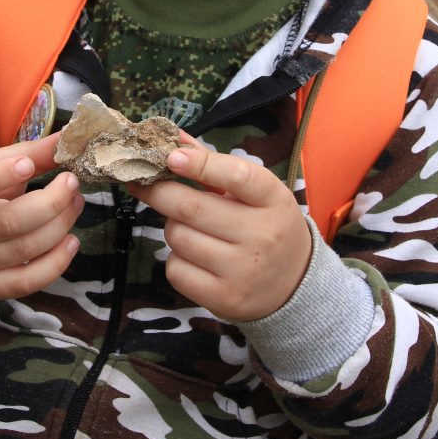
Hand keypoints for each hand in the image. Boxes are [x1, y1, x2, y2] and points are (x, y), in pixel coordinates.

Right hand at [0, 134, 82, 300]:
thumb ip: (29, 154)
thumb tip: (69, 138)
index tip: (28, 165)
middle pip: (7, 221)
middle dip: (51, 201)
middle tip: (72, 183)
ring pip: (23, 248)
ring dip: (61, 225)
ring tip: (75, 204)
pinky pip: (26, 281)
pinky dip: (56, 262)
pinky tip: (70, 241)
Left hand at [130, 141, 311, 320]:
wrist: (294, 284)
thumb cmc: (266, 225)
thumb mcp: (255, 193)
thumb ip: (214, 164)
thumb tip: (173, 140)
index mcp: (273, 200)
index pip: (237, 176)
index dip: (200, 163)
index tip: (171, 156)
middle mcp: (262, 235)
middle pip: (191, 208)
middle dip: (159, 191)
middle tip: (143, 183)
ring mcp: (243, 270)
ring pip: (177, 237)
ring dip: (172, 226)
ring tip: (191, 228)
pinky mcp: (224, 298)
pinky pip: (175, 269)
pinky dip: (176, 259)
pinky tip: (195, 257)